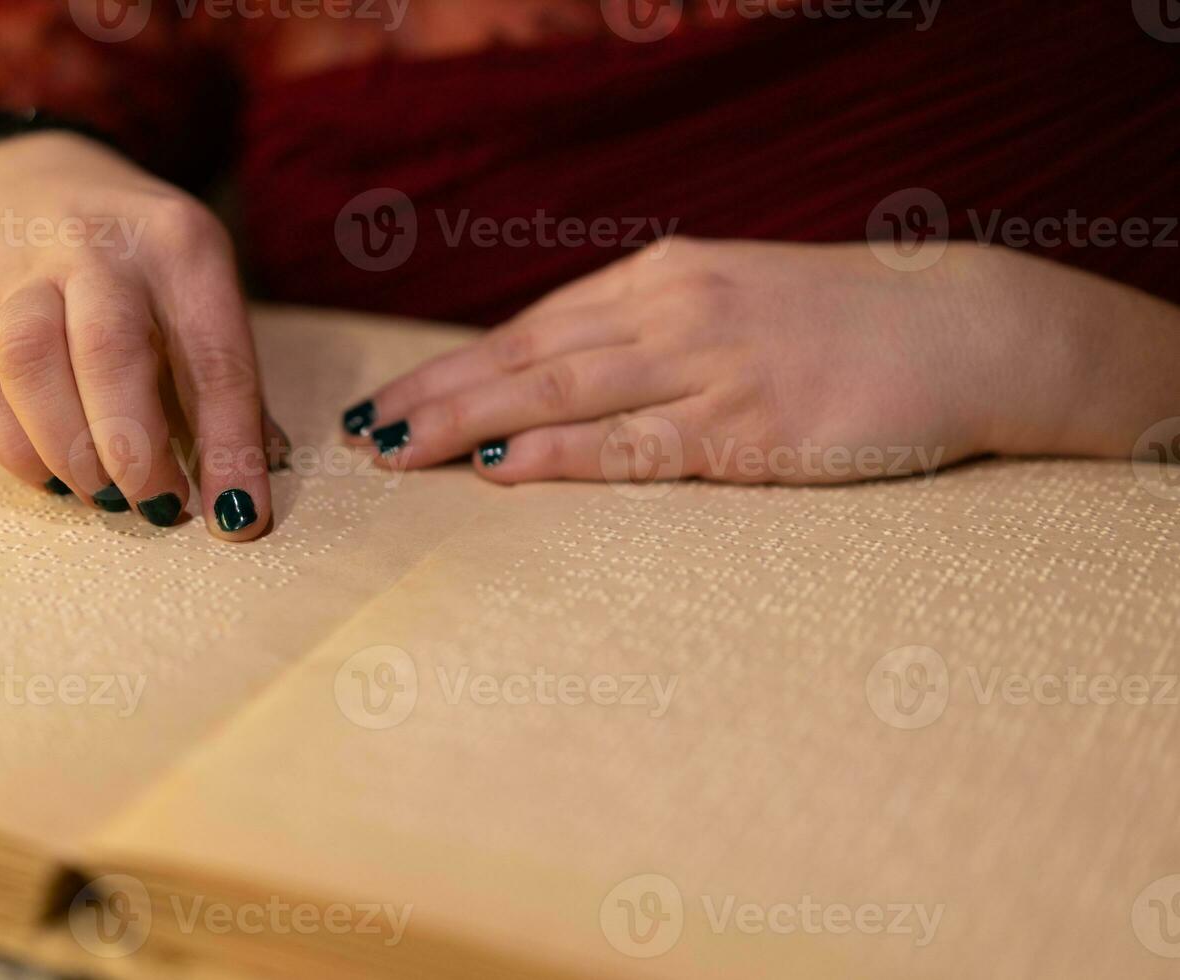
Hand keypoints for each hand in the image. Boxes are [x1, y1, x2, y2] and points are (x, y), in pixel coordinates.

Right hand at [0, 131, 282, 537]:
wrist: (24, 179)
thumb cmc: (134, 262)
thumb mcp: (195, 290)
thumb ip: (222, 383)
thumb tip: (248, 489)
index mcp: (183, 246)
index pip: (216, 358)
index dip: (229, 448)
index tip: (237, 517)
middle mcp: (100, 245)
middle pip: (111, 354)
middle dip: (135, 449)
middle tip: (156, 505)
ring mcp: (21, 266)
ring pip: (30, 363)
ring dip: (69, 449)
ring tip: (100, 493)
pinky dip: (15, 446)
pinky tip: (48, 473)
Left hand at [344, 238, 1148, 485]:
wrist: (965, 328)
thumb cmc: (846, 322)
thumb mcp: (737, 300)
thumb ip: (658, 328)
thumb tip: (577, 369)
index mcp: (667, 278)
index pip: (536, 326)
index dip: (458, 365)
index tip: (396, 397)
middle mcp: (673, 312)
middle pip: (527, 355)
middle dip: (438, 394)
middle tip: (364, 429)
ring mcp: (709, 367)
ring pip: (562, 393)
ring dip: (470, 421)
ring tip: (398, 450)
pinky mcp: (750, 427)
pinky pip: (635, 444)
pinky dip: (562, 455)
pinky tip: (503, 470)